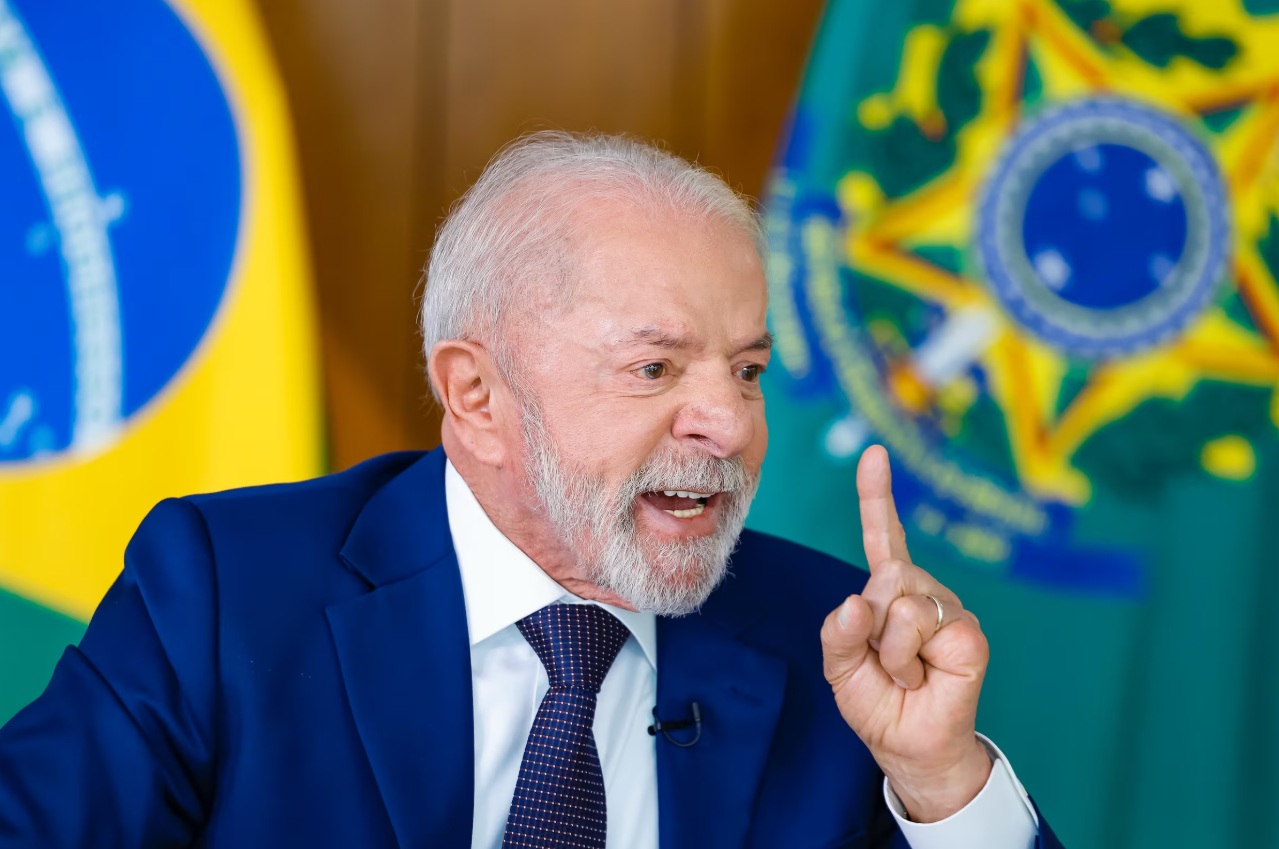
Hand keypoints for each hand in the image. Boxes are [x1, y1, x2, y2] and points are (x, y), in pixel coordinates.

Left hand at [820, 445, 991, 821]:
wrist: (909, 746)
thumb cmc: (878, 703)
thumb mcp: (839, 668)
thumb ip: (837, 632)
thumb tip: (856, 601)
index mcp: (889, 592)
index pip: (882, 536)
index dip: (877, 496)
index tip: (874, 453)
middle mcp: (922, 591)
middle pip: (884, 576)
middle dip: (870, 626)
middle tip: (883, 662)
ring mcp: (949, 609)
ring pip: (901, 602)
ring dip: (888, 650)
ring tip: (905, 673)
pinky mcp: (969, 633)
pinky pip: (922, 627)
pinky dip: (908, 660)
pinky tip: (924, 677)